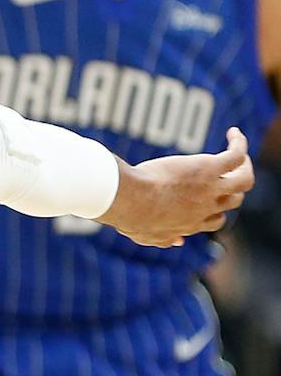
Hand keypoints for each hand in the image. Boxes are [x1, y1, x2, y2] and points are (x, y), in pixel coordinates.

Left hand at [101, 127, 251, 247]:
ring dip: (244, 167)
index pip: (214, 220)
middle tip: (228, 174)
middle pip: (233, 200)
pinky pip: (236, 155)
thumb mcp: (146, 234)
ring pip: (244, 180)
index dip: (214, 211)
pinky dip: (239, 143)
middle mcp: (206, 208)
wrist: (131, 200)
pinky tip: (232, 133)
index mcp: (191, 224)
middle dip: (233, 189)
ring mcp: (211, 189)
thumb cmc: (130, 215)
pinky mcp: (210, 169)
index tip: (206, 202)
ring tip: (238, 155)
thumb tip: (179, 241)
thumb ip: (163, 239)